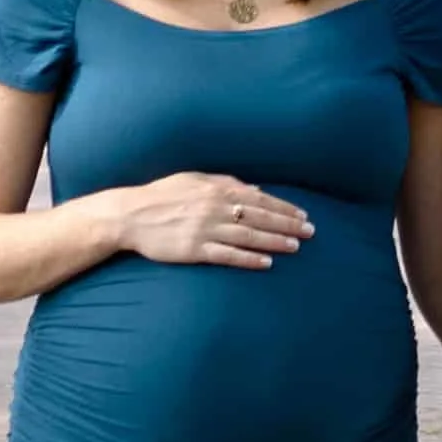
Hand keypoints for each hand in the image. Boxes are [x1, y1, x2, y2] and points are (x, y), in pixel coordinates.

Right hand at [102, 170, 310, 269]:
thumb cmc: (162, 195)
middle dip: (288, 224)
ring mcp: (205, 230)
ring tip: (296, 246)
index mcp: (217, 189)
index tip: (303, 215)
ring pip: (249, 236)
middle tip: (311, 232)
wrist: (130, 215)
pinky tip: (267, 263)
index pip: (260, 199)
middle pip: (260, 217)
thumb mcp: (194, 179)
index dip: (284, 208)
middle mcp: (215, 208)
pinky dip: (249, 259)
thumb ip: (226, 182)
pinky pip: (228, 256)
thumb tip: (256, 188)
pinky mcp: (195, 250)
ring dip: (275, 241)